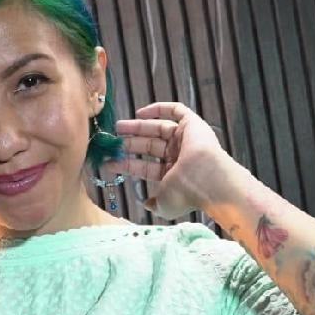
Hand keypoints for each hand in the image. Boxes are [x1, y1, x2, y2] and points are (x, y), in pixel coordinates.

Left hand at [101, 101, 232, 219]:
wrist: (205, 180)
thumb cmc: (185, 194)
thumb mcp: (165, 206)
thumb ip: (155, 205)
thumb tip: (148, 205)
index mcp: (174, 175)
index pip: (147, 167)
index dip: (127, 164)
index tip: (109, 162)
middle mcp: (180, 156)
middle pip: (150, 146)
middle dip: (130, 143)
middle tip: (112, 141)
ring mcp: (186, 140)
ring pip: (158, 129)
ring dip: (138, 127)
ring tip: (118, 127)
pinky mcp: (193, 124)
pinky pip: (176, 111)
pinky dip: (159, 109)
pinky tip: (140, 113)